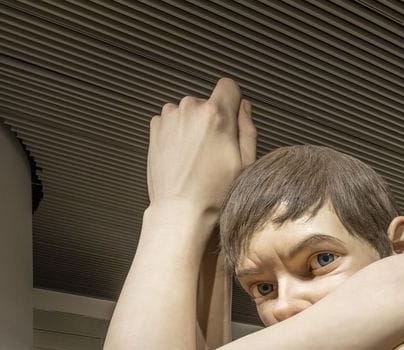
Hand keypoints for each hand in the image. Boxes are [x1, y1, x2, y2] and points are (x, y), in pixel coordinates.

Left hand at [146, 78, 256, 217]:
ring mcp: (170, 117)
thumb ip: (248, 128)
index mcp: (217, 115)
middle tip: (214, 151)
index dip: (233, 101)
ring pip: (188, 112)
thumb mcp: (246, 163)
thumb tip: (244, 107)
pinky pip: (171, 121)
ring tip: (196, 156)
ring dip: (193, 126)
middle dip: (212, 120)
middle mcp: (191, 109)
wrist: (180, 210)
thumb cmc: (214, 192)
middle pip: (207, 102)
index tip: (232, 119)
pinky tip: (182, 156)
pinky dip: (176, 133)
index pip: (228, 86)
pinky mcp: (155, 128)